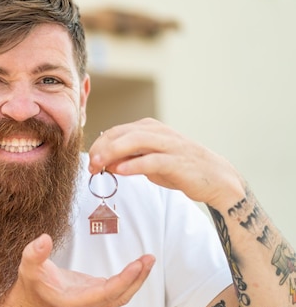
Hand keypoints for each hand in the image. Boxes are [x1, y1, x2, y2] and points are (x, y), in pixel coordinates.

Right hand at [13, 234, 154, 306]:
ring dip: (137, 280)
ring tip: (148, 260)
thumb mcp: (28, 265)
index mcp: (73, 302)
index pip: (105, 294)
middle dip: (136, 279)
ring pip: (122, 296)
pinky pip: (118, 291)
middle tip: (148, 259)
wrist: (32, 297)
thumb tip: (44, 239)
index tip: (136, 266)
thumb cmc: (32, 282)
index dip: (122, 281)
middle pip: (119, 296)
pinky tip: (138, 266)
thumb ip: (35, 253)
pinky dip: (130, 280)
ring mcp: (93, 304)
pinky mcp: (96, 296)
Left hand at [88, 118, 244, 208]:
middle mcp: (158, 132)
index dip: (99, 145)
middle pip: (122, 133)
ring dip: (113, 152)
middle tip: (90, 165)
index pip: (116, 131)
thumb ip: (128, 159)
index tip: (90, 162)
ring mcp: (169, 145)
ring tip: (98, 165)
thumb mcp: (149, 162)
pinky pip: (153, 160)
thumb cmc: (179, 168)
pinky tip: (119, 171)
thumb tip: (104, 163)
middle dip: (102, 148)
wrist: (215, 178)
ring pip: (136, 141)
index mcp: (149, 128)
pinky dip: (134, 165)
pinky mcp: (177, 161)